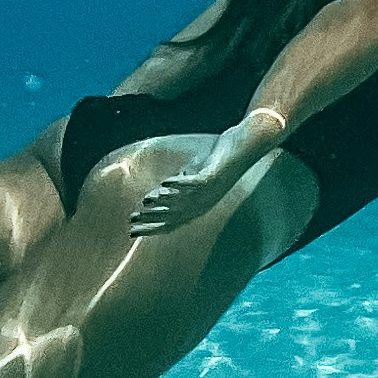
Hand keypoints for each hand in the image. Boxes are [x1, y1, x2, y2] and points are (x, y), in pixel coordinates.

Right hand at [130, 111, 283, 232]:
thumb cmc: (219, 159)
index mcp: (197, 206)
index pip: (170, 223)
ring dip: (163, 202)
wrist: (245, 146)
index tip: (131, 232)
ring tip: (144, 201)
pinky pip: (195, 184)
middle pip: (173, 216)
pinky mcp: (214, 177)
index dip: (151, 229)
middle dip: (152, 218)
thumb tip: (162, 189)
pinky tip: (164, 183)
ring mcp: (209, 192)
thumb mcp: (195, 174)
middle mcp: (203, 204)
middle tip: (132, 218)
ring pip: (182, 202)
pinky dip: (179, 185)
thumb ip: (180, 183)